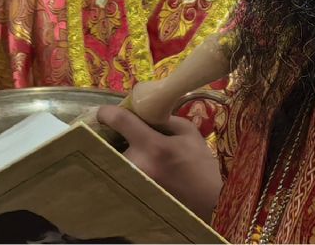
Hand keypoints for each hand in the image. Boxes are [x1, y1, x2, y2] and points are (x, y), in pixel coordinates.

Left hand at [97, 105, 221, 219]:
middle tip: (122, 133)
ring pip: (115, 161)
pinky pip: (121, 175)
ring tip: (136, 153)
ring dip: (120, 153)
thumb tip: (144, 114)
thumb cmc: (201, 165)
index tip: (104, 112)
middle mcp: (138, 165)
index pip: (120, 121)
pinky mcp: (133, 195)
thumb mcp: (188, 132)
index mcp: (153, 145)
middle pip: (112, 143)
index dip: (107, 112)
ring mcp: (133, 183)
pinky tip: (139, 168)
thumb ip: (163, 119)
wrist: (210, 203)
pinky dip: (125, 168)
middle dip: (115, 137)